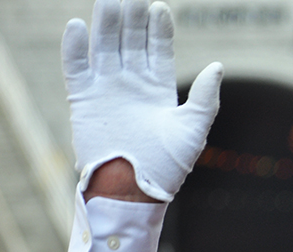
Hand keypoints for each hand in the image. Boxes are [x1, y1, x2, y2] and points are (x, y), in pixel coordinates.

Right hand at [62, 0, 222, 200]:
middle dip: (132, 15)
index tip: (159, 6)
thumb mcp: (193, 130)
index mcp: (158, 90)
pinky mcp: (83, 100)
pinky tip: (78, 26)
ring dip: (106, 22)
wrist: (133, 191)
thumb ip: (205, 99)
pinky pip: (76, 68)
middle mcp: (131, 85)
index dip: (158, 28)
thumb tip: (217, 66)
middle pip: (130, 40)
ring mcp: (106, 90)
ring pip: (105, 46)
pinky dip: (75, 48)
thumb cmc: (167, 168)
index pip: (157, 49)